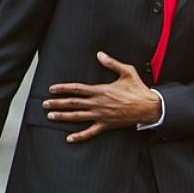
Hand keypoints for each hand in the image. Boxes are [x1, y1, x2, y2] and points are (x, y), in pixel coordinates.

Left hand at [45, 51, 161, 142]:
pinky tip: (69, 138)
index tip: (52, 89)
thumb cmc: (138, 89)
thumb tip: (100, 54)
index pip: (77, 89)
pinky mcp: (106, 125)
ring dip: (63, 116)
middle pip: (73, 103)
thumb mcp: (127, 71)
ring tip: (50, 116)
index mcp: (100, 90)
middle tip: (45, 104)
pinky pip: (90, 132)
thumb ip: (111, 63)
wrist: (148, 107)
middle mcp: (97, 103)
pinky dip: (79, 136)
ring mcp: (101, 115)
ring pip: (77, 116)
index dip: (63, 88)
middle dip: (57, 103)